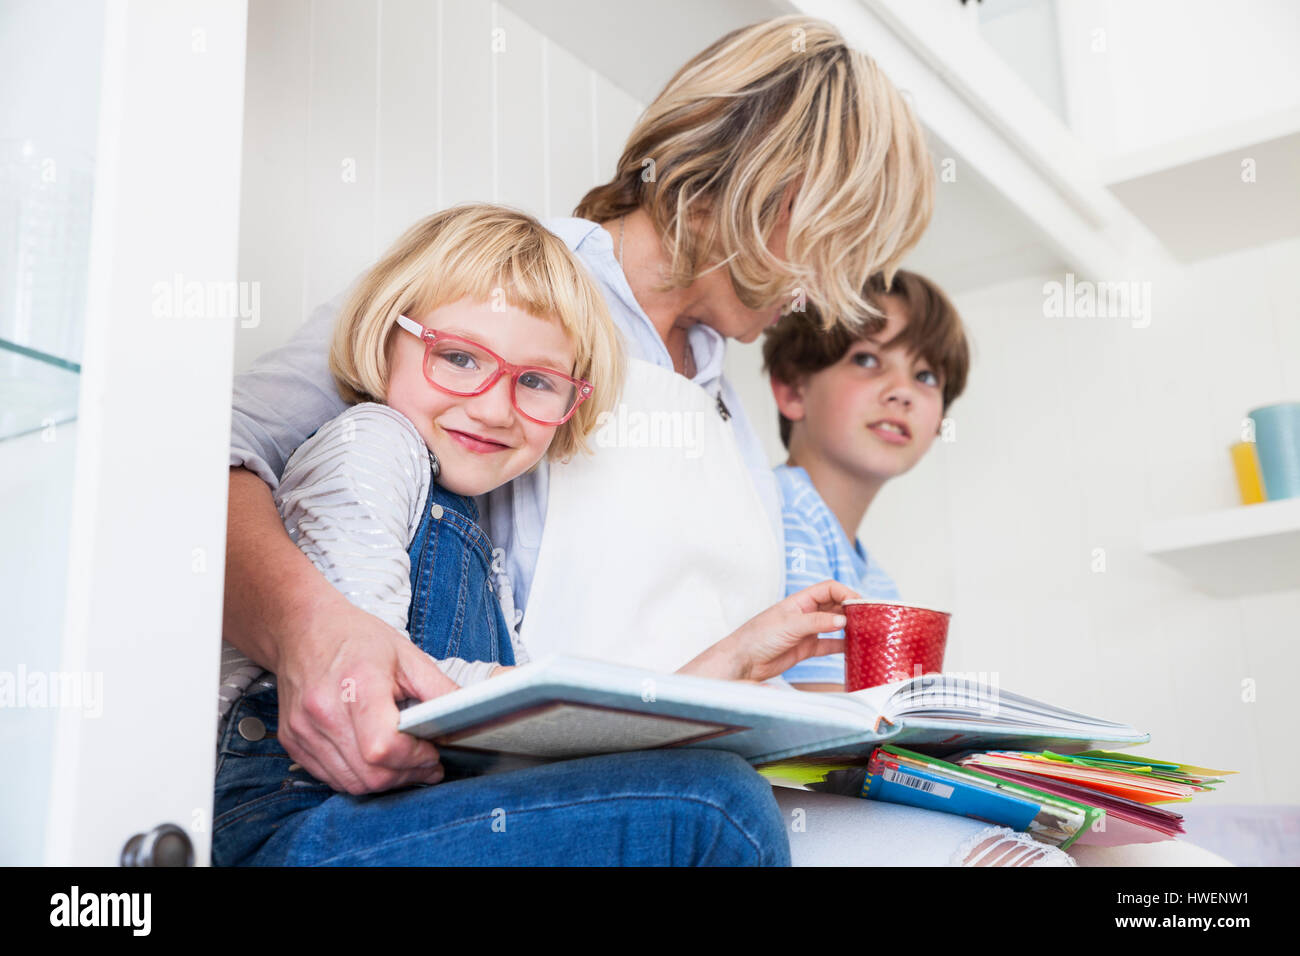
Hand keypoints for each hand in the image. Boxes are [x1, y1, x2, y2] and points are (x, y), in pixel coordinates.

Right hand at [275, 594, 460, 794]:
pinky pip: (331, 778)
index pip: (384, 747)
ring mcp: (304, 730)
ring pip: (351, 783)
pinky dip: (358, 776)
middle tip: (427, 763)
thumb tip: (468, 717)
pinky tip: (374, 759)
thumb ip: (439, 690)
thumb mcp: (407, 655)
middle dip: (406, 775)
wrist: (302, 629)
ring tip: (405, 763)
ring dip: (385, 781)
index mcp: (357, 685)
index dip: (414, 758)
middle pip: (370, 774)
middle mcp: (324, 711)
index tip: (432, 751)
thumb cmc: (355, 638)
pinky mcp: (293, 741)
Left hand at [677, 580, 859, 682]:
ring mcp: (807, 631)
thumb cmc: (757, 637)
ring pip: (835, 625)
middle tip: (870, 618)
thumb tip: (843, 619)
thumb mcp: (789, 625)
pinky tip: (854, 649)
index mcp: (799, 601)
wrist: (742, 661)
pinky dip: (842, 646)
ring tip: (867, 632)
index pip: (829, 589)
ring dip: (850, 627)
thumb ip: (817, 622)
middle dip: (852, 609)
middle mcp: (805, 613)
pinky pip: (829, 645)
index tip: (861, 603)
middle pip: (835, 605)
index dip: (846, 593)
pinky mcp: (806, 649)